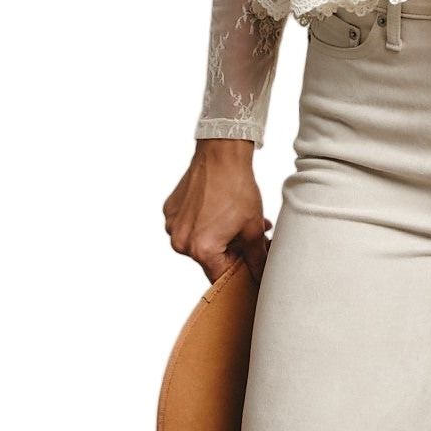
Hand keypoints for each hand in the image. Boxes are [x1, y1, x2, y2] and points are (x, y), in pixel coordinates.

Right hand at [165, 138, 271, 283]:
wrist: (221, 155)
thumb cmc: (237, 189)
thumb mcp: (253, 229)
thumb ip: (256, 258)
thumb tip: (260, 276)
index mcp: (201, 250)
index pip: (220, 276)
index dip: (238, 270)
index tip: (248, 262)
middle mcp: (181, 241)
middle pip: (208, 259)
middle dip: (229, 250)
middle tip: (245, 235)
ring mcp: (172, 225)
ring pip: (197, 242)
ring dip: (216, 236)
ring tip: (234, 220)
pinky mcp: (170, 211)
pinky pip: (187, 225)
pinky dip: (202, 222)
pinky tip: (217, 208)